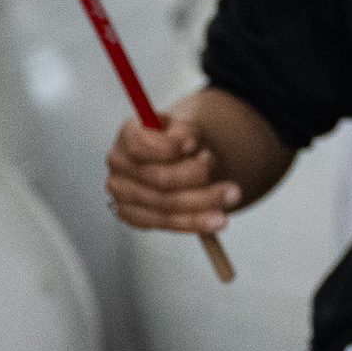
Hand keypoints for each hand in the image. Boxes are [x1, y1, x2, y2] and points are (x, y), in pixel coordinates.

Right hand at [105, 114, 238, 234]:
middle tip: (232, 181)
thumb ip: (184, 130)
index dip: (167, 147)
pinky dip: (193, 223)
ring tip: (231, 199)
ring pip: (165, 206)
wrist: (176, 157)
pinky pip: (165, 223)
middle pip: (159, 179)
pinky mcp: (133, 216)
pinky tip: (217, 220)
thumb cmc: (180, 139)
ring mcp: (122, 194)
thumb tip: (186, 141)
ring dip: (202, 205)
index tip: (194, 145)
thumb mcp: (184, 126)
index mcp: (127, 136)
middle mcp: (119, 167)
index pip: (139, 144)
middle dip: (197, 179)